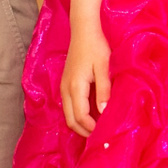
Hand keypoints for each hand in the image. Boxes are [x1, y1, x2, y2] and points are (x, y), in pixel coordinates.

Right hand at [60, 21, 110, 136]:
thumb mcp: (104, 67)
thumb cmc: (96, 47)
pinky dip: (77, 115)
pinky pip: (68, 106)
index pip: (80, 116)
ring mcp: (63, 87)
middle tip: (99, 137)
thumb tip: (103, 111)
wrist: (83, 31)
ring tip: (96, 128)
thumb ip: (103, 89)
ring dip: (79, 124)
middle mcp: (65, 90)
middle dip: (83, 131)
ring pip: (68, 114)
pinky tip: (90, 115)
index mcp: (75, 87)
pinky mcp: (65, 84)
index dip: (91, 128)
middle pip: (70, 120)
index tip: (104, 134)